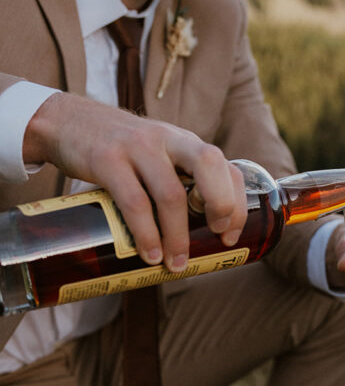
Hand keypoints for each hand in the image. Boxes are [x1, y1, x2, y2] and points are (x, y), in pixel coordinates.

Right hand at [23, 91, 247, 271]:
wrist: (65, 121)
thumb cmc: (118, 149)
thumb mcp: (155, 153)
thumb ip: (174, 180)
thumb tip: (189, 239)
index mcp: (184, 142)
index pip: (225, 165)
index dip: (237, 201)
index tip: (230, 236)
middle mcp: (167, 139)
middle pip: (209, 164)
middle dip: (221, 204)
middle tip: (215, 237)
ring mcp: (137, 147)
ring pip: (170, 193)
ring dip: (177, 235)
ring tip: (175, 263)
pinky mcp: (107, 160)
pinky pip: (134, 202)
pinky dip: (145, 233)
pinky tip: (148, 253)